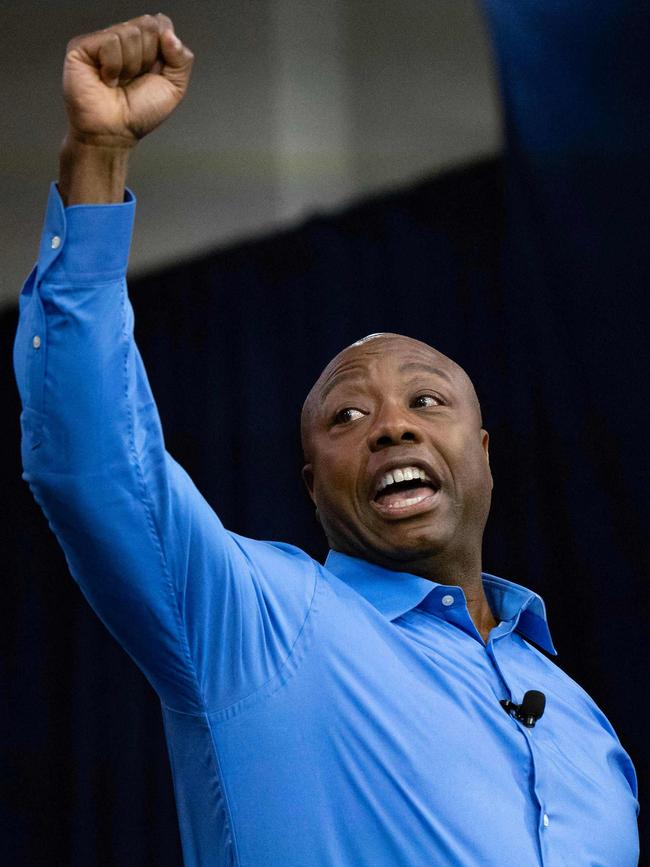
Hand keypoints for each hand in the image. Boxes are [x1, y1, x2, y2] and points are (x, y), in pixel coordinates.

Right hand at [63, 13, 193, 148]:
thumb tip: (170, 33)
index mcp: (146, 46)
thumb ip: (182, 59)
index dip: (164, 48)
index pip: (162, 24)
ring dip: (131, 66)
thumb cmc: (138, 115)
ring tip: (120, 82)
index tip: (155, 72)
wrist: (115, 133)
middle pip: (148, 25)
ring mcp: (103, 41)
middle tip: (135, 79)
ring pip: (130, 33)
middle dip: (148, 59)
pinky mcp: (83, 46)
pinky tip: (107, 80)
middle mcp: (125, 40)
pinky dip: (114, 66)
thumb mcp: (174, 88)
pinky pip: (110, 42)